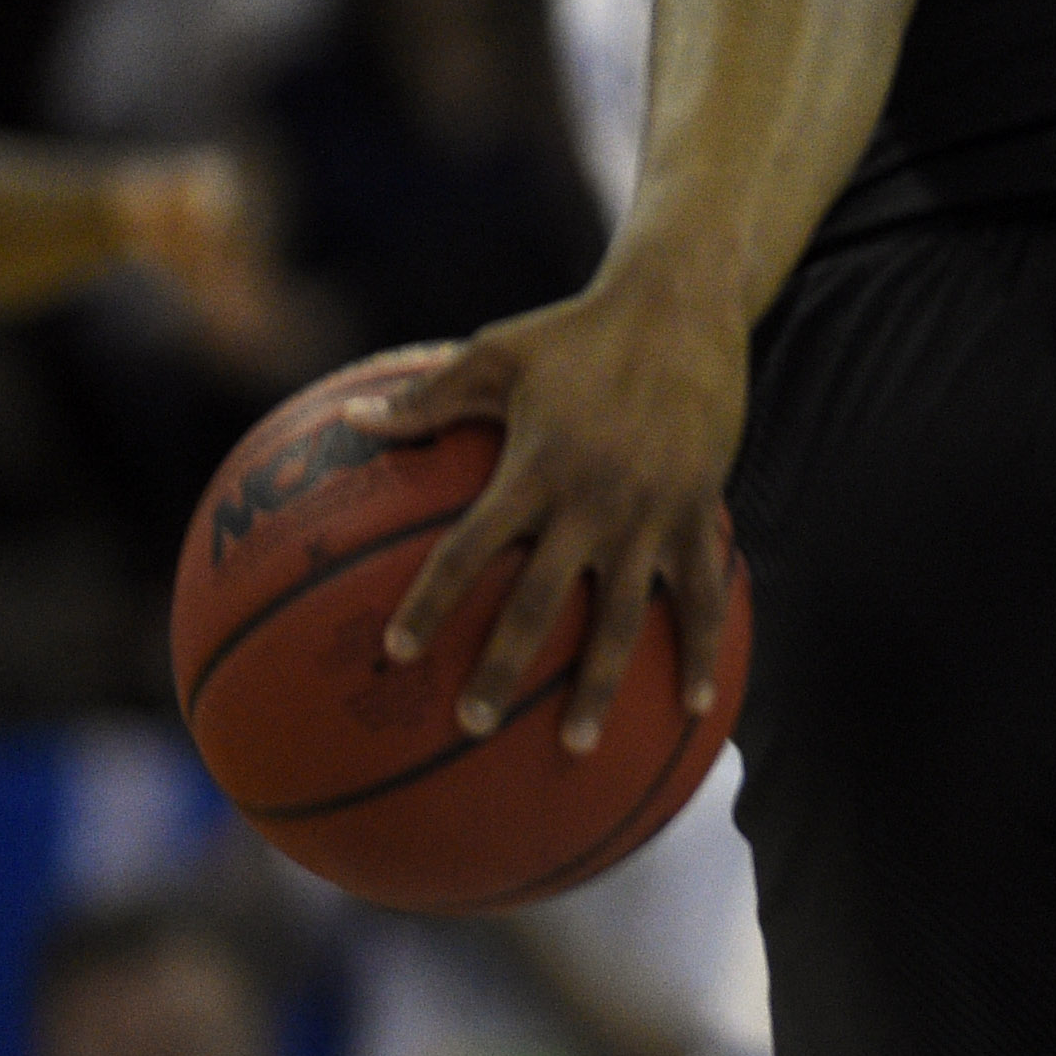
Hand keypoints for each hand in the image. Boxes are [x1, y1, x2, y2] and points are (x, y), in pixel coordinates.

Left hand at [352, 280, 747, 755]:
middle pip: (539, 602)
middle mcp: (593, 501)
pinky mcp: (699, 514)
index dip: (433, 602)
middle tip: (472, 725)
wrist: (683, 309)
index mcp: (535, 467)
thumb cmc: (576, 330)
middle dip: (505, 669)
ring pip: (623, 618)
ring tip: (576, 746)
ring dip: (599, 686)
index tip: (397, 652)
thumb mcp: (494, 352)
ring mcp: (652, 514)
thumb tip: (351, 424)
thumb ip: (426, 399)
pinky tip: (693, 707)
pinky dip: (700, 653)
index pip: (470, 547)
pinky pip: (703, 596)